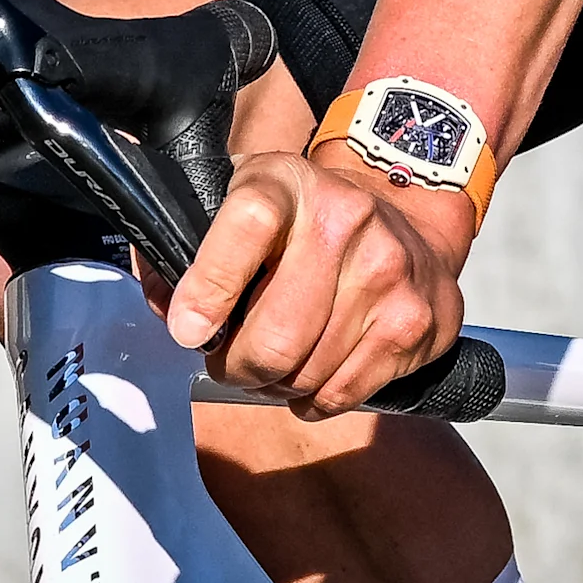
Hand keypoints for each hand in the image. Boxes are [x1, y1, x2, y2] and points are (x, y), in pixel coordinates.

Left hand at [163, 146, 471, 415]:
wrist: (405, 210)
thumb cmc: (304, 220)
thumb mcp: (244, 201)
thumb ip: (187, 249)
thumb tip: (166, 313)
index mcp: (288, 183)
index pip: (247, 224)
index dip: (210, 286)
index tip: (190, 331)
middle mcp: (346, 220)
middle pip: (276, 336)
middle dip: (237, 366)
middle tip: (231, 362)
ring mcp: (388, 273)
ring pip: (305, 375)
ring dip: (276, 385)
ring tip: (278, 361)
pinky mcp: (415, 321)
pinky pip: (342, 394)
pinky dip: (315, 398)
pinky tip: (314, 370)